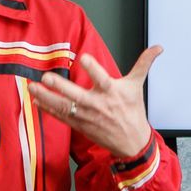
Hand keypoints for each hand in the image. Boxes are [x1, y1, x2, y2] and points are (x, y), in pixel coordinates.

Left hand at [38, 46, 160, 158]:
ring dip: (46, 97)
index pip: (102, 78)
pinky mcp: (80, 125)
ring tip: (32, 87)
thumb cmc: (132, 111)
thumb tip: (158, 48)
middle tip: (47, 77)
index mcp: (112, 92)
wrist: (131, 142)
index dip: (93, 68)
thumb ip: (143, 64)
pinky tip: (35, 101)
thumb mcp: (137, 86)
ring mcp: (87, 116)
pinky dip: (47, 109)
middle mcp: (98, 104)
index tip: (84, 58)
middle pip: (77, 95)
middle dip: (61, 87)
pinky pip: (61, 117)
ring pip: (64, 106)